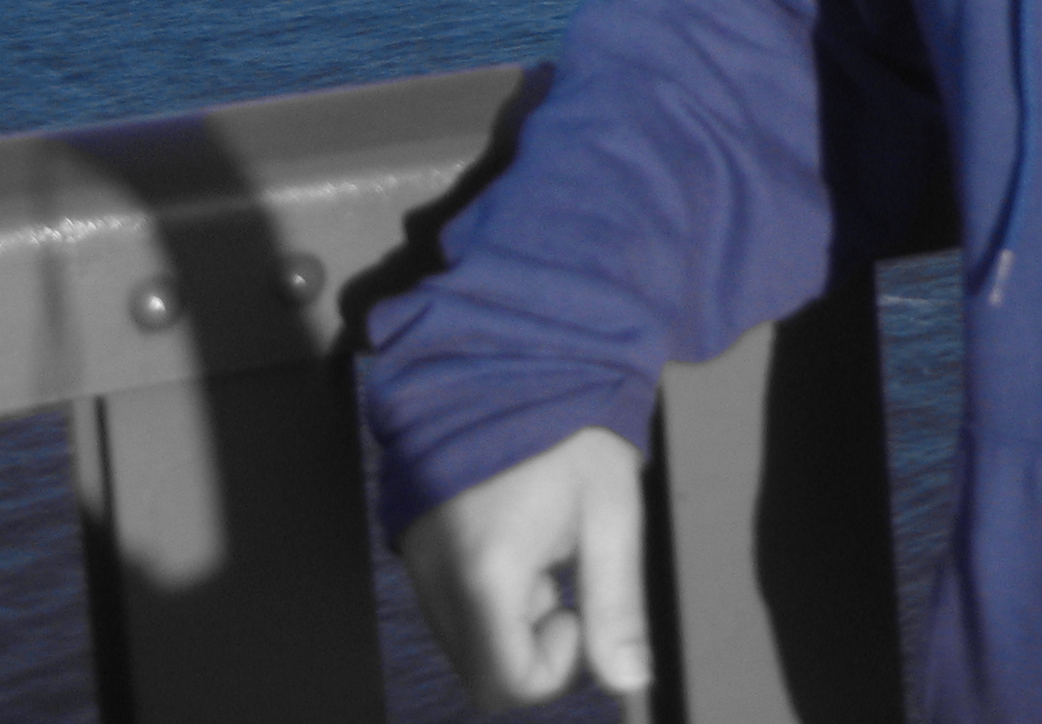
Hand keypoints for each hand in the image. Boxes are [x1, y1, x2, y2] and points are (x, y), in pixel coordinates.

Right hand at [397, 425, 651, 711]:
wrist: (507, 358)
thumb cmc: (568, 430)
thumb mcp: (611, 513)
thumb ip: (616, 605)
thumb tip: (630, 683)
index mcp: (486, 571)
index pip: (506, 683)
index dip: (554, 667)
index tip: (577, 610)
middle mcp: (436, 577)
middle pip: (481, 670)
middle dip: (531, 642)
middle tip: (562, 574)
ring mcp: (415, 562)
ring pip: (464, 640)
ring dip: (509, 616)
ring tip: (539, 545)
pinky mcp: (411, 546)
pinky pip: (448, 605)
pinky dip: (485, 595)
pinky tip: (513, 538)